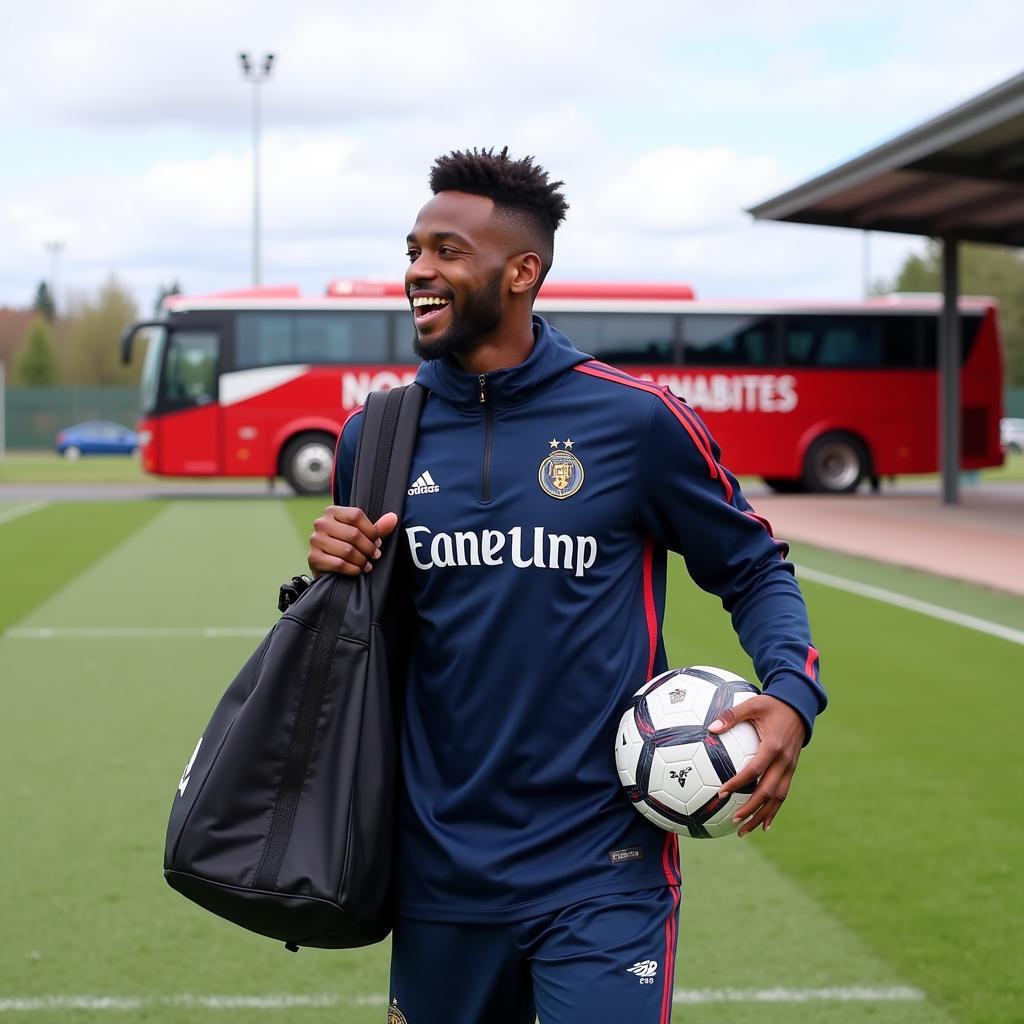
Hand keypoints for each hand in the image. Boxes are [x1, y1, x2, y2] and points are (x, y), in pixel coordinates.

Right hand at [307, 507, 398, 577]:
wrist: (327, 567)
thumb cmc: (345, 546)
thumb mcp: (361, 534)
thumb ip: (377, 527)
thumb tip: (393, 518)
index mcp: (332, 512)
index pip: (356, 515)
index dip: (371, 530)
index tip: (378, 541)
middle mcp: (321, 523)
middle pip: (353, 534)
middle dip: (368, 548)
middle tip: (375, 555)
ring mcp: (315, 540)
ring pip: (347, 551)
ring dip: (362, 560)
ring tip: (367, 564)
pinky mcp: (313, 558)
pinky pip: (339, 564)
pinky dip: (353, 569)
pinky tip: (357, 570)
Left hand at [708, 695, 805, 837]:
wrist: (800, 706)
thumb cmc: (772, 704)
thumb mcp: (753, 704)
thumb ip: (731, 715)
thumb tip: (710, 728)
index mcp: (772, 746)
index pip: (754, 770)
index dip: (738, 783)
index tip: (721, 794)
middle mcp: (784, 761)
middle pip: (768, 792)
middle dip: (751, 809)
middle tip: (733, 821)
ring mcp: (790, 767)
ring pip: (778, 798)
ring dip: (762, 816)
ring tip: (745, 830)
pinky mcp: (791, 770)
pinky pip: (783, 793)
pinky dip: (774, 810)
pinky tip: (764, 824)